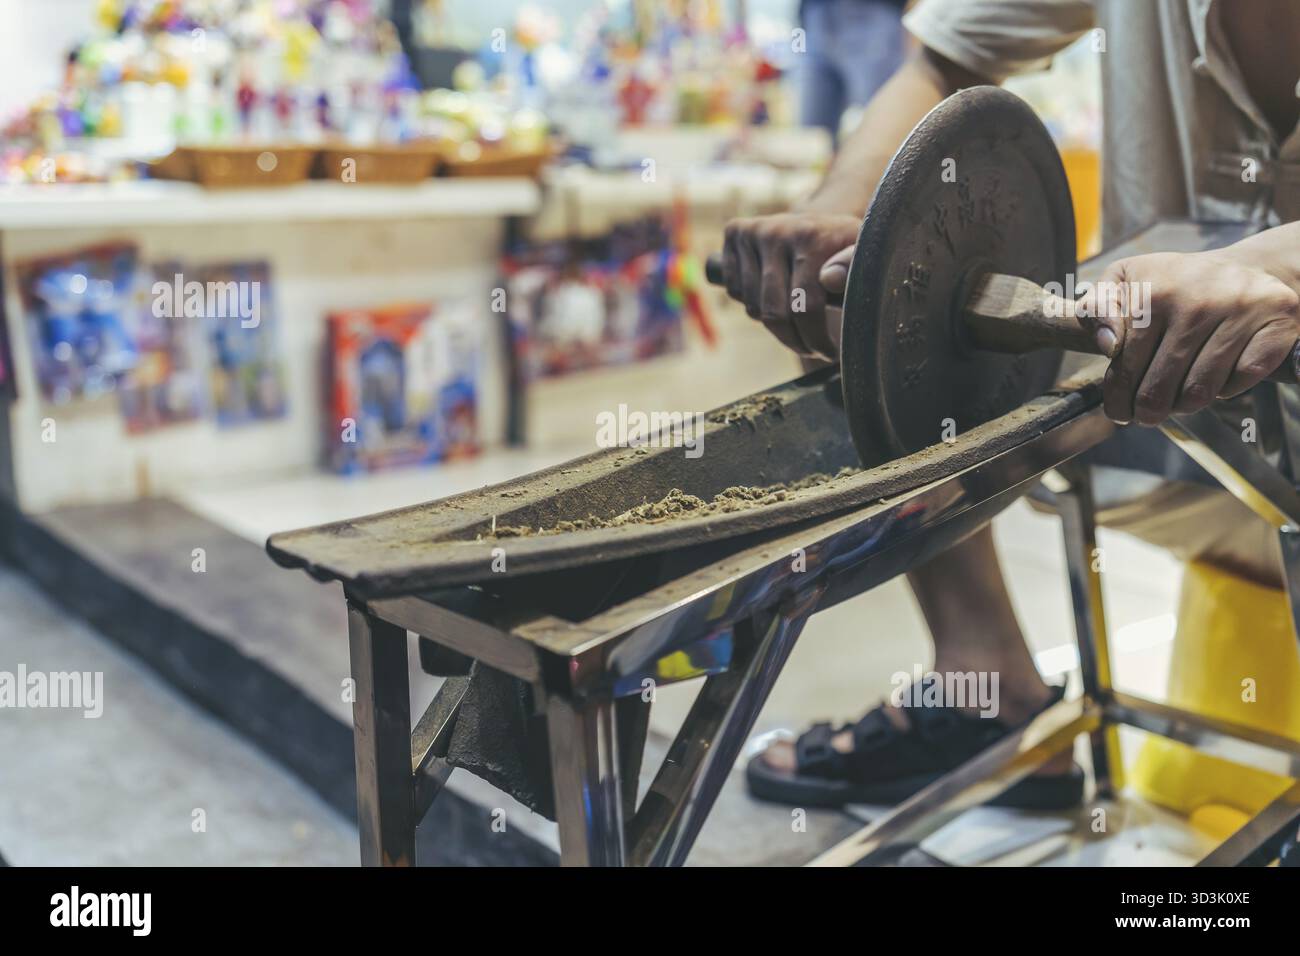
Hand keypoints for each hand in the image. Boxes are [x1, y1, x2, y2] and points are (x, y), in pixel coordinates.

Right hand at [720, 211, 859, 359]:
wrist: (817, 221)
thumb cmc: (842, 250)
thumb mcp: (861, 258)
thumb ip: (853, 267)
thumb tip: (830, 279)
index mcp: (811, 236)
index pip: (804, 306)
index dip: (816, 339)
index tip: (830, 353)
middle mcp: (777, 230)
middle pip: (775, 313)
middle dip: (795, 341)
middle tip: (811, 348)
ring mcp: (753, 232)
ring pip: (753, 307)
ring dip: (774, 326)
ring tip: (796, 322)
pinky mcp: (734, 233)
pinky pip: (735, 291)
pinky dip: (752, 305)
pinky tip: (773, 297)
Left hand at [1080, 252, 1299, 424]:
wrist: (1247, 269)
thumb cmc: (1177, 282)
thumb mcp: (1126, 280)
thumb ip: (1098, 307)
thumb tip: (1106, 344)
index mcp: (1154, 292)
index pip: (1126, 366)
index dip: (1118, 397)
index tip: (1118, 410)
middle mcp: (1198, 301)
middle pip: (1160, 387)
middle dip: (1147, 411)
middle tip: (1146, 415)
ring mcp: (1241, 312)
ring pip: (1200, 391)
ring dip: (1184, 406)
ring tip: (1177, 400)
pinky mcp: (1277, 325)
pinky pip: (1242, 379)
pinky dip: (1228, 388)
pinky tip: (1218, 377)